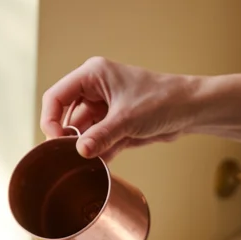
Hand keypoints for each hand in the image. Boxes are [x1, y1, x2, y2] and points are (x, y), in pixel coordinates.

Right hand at [41, 57, 197, 163]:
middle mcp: (94, 89)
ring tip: (86, 163)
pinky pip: (95, 141)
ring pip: (81, 132)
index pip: (56, 96)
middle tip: (69, 157)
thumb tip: (79, 152)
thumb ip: (101, 136)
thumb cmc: (163, 100)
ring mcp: (103, 108)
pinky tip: (100, 164)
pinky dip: (97, 153)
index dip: (50, 119)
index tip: (55, 141)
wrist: (190, 110)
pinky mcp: (112, 124)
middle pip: (65, 116)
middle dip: (68, 138)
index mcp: (92, 75)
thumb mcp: (128, 119)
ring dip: (84, 148)